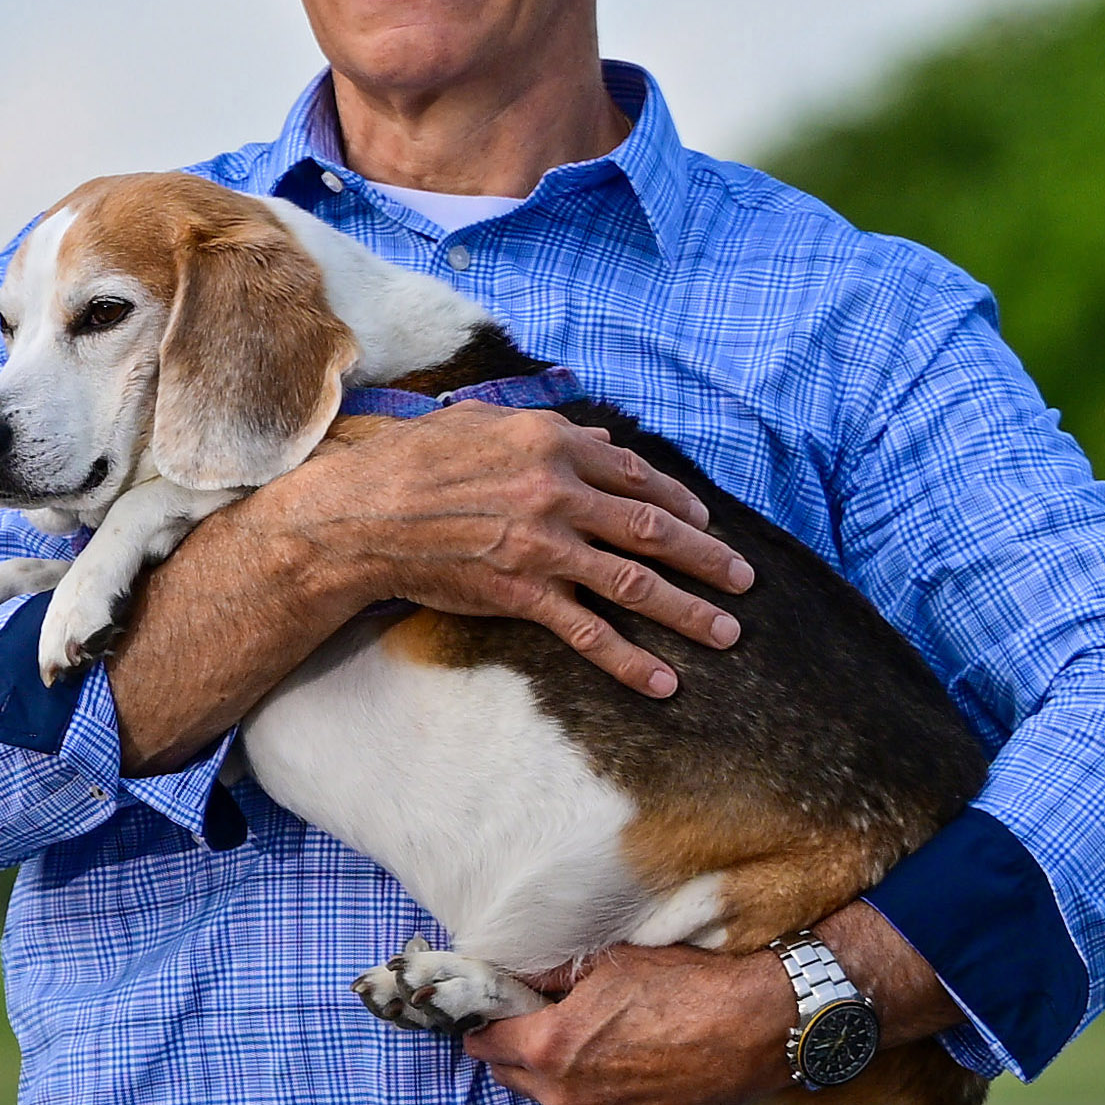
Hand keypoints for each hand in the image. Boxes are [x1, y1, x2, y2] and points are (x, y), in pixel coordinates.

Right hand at [231, 407, 749, 695]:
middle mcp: (559, 492)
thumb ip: (546, 429)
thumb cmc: (410, 461)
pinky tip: (664, 682)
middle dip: (707, 556)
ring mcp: (544, 546)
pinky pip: (588, 632)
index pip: (635, 475)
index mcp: (552, 443)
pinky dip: (629, 660)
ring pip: (635, 581)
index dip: (677, 501)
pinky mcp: (521, 593)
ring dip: (689, 610)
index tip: (703, 520)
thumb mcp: (481, 423)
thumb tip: (599, 440)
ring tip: (727, 633)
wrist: (359, 516)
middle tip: (745, 579)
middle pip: (652, 528)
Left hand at [462, 941, 797, 1104]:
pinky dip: (596, 1098)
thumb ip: (551, 978)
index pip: (484, 1043)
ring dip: (555, 1078)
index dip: (487, 1023)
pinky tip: (623, 1071)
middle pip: (510, 1077)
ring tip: (590, 1048)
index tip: (495, 1012)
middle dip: (515, 1051)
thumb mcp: (608, 965)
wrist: (755, 1027)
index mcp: (548, 1048)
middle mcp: (565, 1097)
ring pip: (551, 1101)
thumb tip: (517, 978)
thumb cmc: (684, 985)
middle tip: (539, 1024)